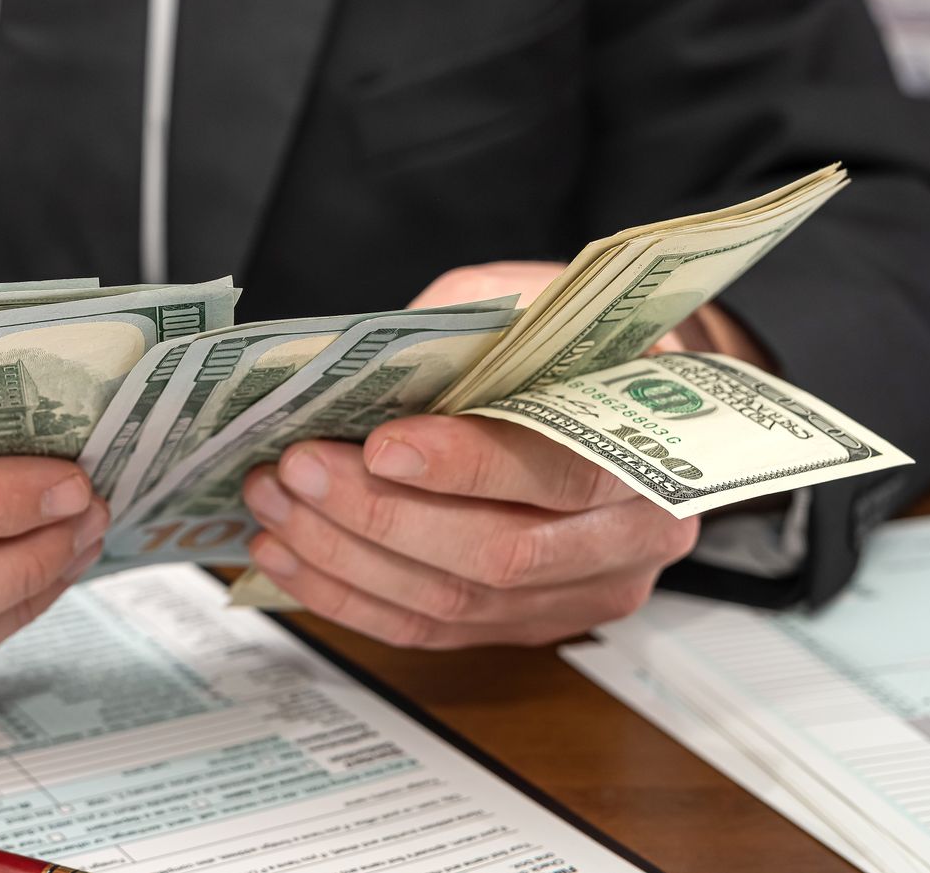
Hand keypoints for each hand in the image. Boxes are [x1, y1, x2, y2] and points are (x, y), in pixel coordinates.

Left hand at [233, 258, 763, 648]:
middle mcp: (632, 540)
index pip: (558, 473)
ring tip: (274, 502)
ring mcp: (580, 595)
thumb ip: (462, 333)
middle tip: (297, 468)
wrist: (624, 395)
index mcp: (655, 450)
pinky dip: (347, 595)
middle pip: (497, 554)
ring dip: (345, 555)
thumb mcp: (527, 300)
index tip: (381, 442)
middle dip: (379, 514)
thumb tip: (360, 366)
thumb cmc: (571, 339)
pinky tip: (289, 554)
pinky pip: (428, 629)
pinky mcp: (526, 625)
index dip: (466, 466)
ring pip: (452, 601)